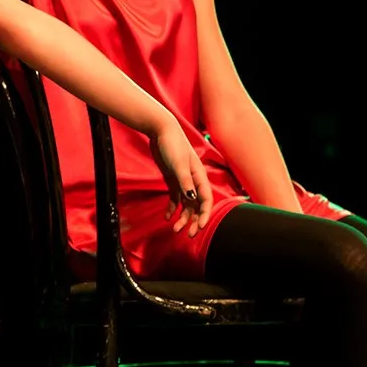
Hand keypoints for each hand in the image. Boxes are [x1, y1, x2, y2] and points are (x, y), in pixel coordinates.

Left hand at [149, 120, 212, 235]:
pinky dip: (172, 208)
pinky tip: (167, 217)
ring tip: (175, 229)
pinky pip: (175, 198)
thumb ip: (185, 182)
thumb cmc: (173, 144)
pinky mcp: (173, 179)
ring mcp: (183, 181)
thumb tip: (192, 200)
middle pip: (197, 206)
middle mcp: (193, 181)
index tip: (199, 228)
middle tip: (188, 235)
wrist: (161, 130)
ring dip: (182, 217)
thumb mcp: (178, 164)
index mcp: (199, 177)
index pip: (206, 200)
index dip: (204, 215)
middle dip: (194, 221)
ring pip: (186, 204)